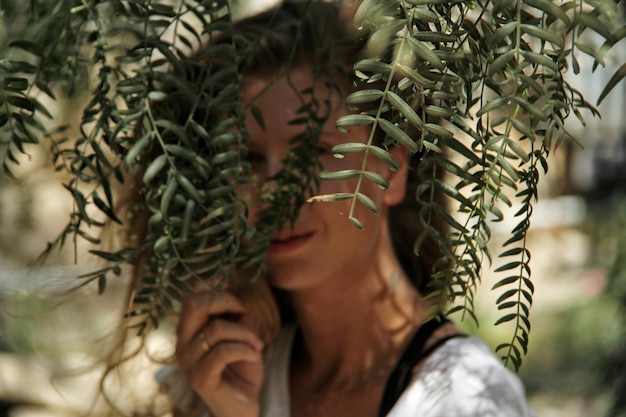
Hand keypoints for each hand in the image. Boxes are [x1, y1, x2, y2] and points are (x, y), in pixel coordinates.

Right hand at [176, 290, 264, 416]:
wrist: (244, 406)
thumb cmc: (242, 368)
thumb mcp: (239, 334)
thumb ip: (233, 313)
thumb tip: (232, 284)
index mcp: (188, 331)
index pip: (191, 296)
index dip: (216, 289)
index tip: (239, 301)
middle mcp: (182, 344)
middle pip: (193, 304)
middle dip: (225, 301)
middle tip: (244, 312)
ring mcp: (188, 363)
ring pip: (216, 329)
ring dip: (245, 334)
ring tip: (257, 344)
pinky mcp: (200, 379)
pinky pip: (223, 352)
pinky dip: (245, 350)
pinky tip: (255, 356)